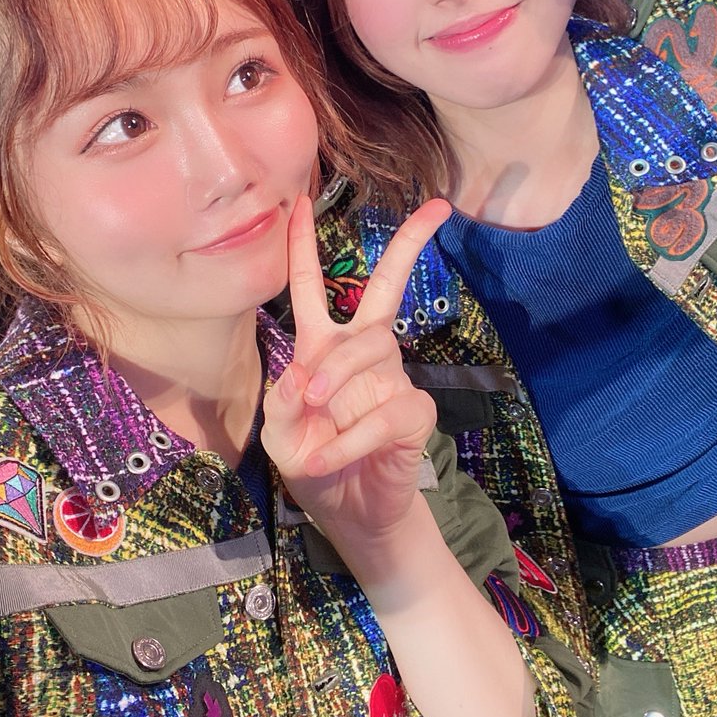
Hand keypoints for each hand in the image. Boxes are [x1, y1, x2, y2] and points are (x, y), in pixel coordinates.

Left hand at [262, 194, 450, 548]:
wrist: (351, 515)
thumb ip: (282, 402)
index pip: (311, 289)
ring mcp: (391, 379)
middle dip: (407, 246)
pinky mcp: (413, 412)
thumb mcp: (281, 436)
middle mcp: (360, 353)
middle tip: (436, 209)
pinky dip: (351, 437)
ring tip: (316, 410)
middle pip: (385, 289)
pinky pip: (386, 410)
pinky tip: (332, 458)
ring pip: (373, 346)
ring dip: (337, 377)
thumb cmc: (314, 464)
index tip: (300, 201)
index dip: (302, 246)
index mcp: (322, 348)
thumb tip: (303, 372)